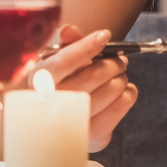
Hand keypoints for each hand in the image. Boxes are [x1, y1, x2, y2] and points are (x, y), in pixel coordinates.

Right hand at [34, 25, 138, 152]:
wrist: (63, 126)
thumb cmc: (64, 86)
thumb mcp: (60, 62)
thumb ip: (67, 44)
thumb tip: (69, 30)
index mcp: (38, 82)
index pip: (60, 64)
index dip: (85, 47)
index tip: (104, 36)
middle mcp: (51, 106)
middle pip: (93, 76)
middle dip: (113, 62)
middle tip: (120, 60)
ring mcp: (73, 124)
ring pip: (112, 89)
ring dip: (121, 77)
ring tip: (117, 76)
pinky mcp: (93, 136)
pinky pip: (123, 105)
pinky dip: (128, 93)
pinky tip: (120, 92)